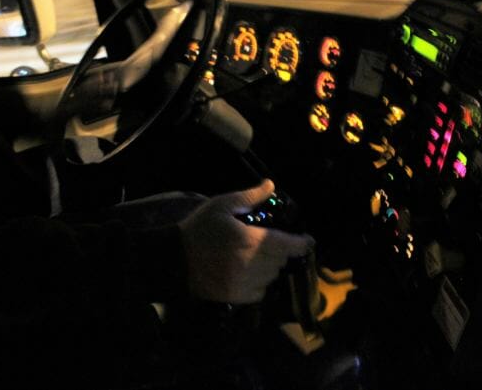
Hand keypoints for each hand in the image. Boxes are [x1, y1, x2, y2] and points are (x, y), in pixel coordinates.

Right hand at [179, 180, 314, 303]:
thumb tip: (271, 185)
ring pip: (272, 276)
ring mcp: (243, 282)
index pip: (287, 245)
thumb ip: (249, 196)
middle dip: (280, 251)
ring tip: (258, 257)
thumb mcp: (222, 205)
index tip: (308, 241)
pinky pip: (260, 292)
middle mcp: (250, 263)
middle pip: (280, 260)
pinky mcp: (235, 296)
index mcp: (249, 240)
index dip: (301, 243)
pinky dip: (260, 282)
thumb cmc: (199, 229)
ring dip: (270, 266)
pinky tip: (249, 272)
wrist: (173, 260)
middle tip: (270, 243)